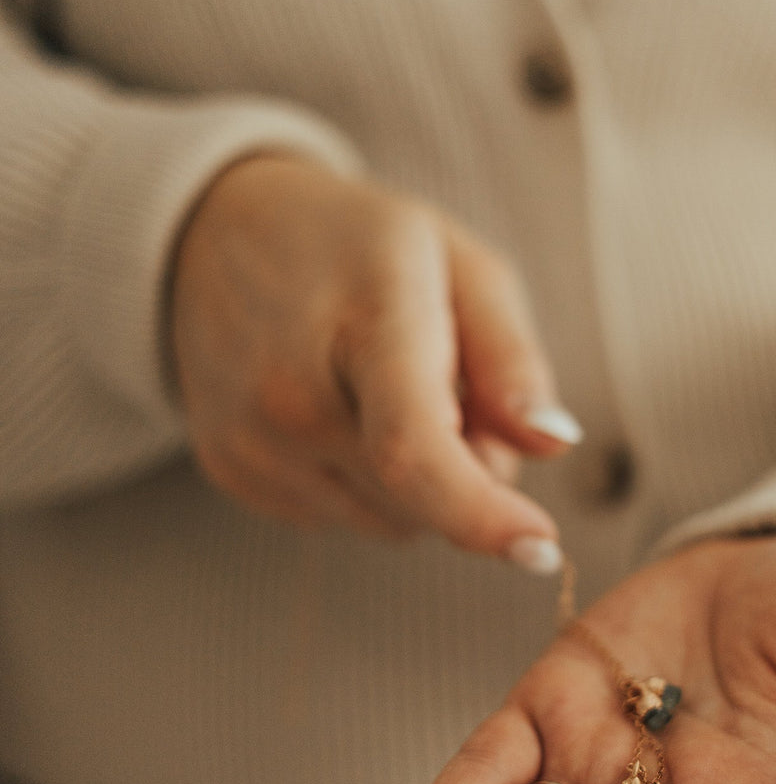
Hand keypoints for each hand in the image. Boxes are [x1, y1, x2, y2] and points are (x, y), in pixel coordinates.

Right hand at [170, 153, 579, 560]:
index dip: (481, 514)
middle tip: (454, 388)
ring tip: (382, 391)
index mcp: (363, 324)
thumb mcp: (458, 264)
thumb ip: (513, 356)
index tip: (540, 548)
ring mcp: (251, 443)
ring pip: (393, 522)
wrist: (212, 234)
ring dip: (419, 482)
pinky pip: (344, 520)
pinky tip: (341, 412)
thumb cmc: (356, 245)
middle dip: (473, 470)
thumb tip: (555, 442)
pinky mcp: (234, 475)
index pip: (415, 447)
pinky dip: (368, 485)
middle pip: (424, 498)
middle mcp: (291, 394)